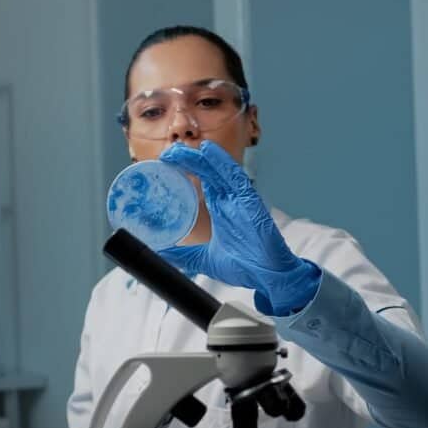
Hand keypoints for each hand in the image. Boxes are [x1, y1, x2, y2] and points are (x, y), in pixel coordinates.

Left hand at [158, 141, 319, 315]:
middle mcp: (229, 200)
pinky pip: (235, 176)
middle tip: (166, 154)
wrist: (268, 278)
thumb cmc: (245, 267)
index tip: (162, 164)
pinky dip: (221, 162)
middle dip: (187, 159)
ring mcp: (240, 199)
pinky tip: (208, 151)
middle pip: (206, 171)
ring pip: (218, 170)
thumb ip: (182, 256)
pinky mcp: (251, 201)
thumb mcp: (204, 260)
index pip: (199, 181)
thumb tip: (158, 254)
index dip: (183, 169)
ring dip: (199, 157)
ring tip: (179, 150)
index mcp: (219, 208)